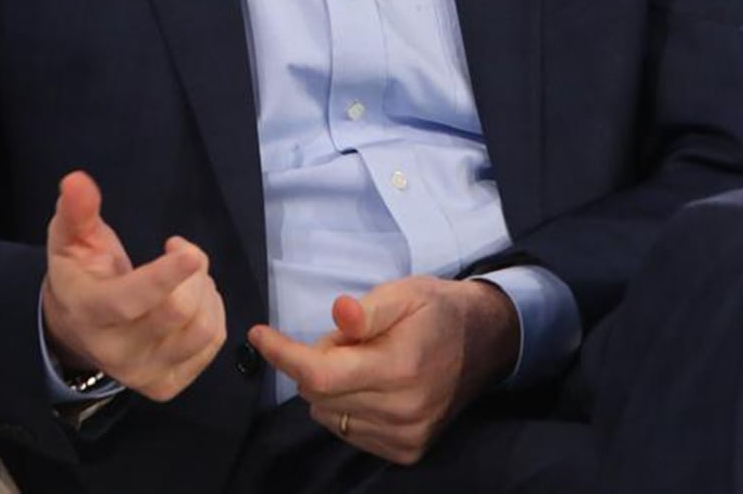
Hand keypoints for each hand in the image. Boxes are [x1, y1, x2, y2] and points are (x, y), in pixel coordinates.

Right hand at [40, 170, 227, 401]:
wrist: (75, 330)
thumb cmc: (80, 275)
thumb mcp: (70, 239)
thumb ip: (77, 211)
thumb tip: (77, 180)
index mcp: (88, 312)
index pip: (131, 300)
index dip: (165, 276)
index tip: (190, 252)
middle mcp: (115, 352)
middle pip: (178, 312)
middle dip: (193, 270)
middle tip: (183, 251)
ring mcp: (143, 373)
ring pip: (201, 330)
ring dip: (206, 291)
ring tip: (191, 275)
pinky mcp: (166, 384)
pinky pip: (212, 345)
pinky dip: (214, 312)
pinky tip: (195, 298)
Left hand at [248, 276, 517, 465]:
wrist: (484, 343)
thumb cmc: (436, 311)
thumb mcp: (404, 293)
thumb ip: (368, 310)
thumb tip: (338, 314)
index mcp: (400, 367)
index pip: (319, 374)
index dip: (282, 354)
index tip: (258, 334)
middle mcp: (402, 409)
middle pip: (318, 396)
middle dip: (315, 363)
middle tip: (347, 340)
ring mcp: (406, 435)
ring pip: (328, 417)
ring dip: (330, 389)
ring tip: (364, 363)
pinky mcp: (407, 450)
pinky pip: (348, 433)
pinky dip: (346, 409)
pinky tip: (370, 388)